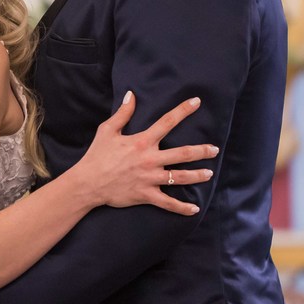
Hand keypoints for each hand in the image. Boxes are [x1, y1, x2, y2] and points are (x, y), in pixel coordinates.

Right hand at [73, 92, 216, 214]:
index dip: (183, 110)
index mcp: (142, 141)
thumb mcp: (107, 130)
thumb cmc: (97, 155)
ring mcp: (150, 178)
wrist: (88, 183)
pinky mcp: (146, 195)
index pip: (167, 122)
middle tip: (214, 150)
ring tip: (209, 174)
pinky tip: (194, 209)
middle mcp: (150, 159)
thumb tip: (131, 94)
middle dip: (201, 151)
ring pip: (180, 177)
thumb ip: (123, 113)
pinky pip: (168, 203)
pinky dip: (182, 208)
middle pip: (182, 153)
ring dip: (197, 176)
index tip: (196, 102)